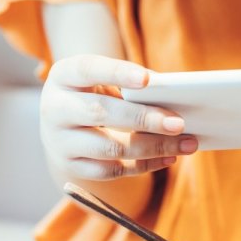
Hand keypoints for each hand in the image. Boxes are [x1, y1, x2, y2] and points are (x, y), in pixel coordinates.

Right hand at [40, 54, 197, 180]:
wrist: (63, 125)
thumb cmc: (93, 94)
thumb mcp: (103, 80)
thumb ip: (130, 84)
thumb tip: (172, 97)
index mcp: (63, 76)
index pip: (87, 69)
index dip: (117, 73)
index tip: (148, 81)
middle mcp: (54, 108)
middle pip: (101, 113)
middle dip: (144, 119)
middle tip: (179, 123)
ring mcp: (60, 141)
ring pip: (110, 147)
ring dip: (153, 147)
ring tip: (186, 144)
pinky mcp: (71, 167)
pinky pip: (111, 170)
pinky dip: (144, 165)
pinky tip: (169, 158)